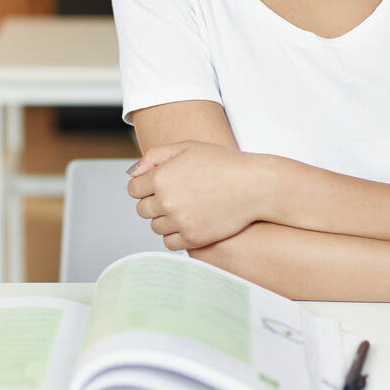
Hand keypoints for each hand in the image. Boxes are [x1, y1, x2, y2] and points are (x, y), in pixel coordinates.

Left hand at [126, 141, 266, 249]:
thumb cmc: (224, 163)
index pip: (134, 189)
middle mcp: (167, 201)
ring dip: (165, 219)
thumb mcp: (187, 147)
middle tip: (176, 196)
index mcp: (161, 177)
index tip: (160, 185)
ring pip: (156, 227)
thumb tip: (134, 173)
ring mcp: (180, 222)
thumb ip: (155, 156)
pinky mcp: (193, 239)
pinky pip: (170, 242)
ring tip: (186, 208)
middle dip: (155, 202)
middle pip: (143, 210)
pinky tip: (189, 222)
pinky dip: (175, 235)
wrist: (256, 186)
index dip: (146, 185)